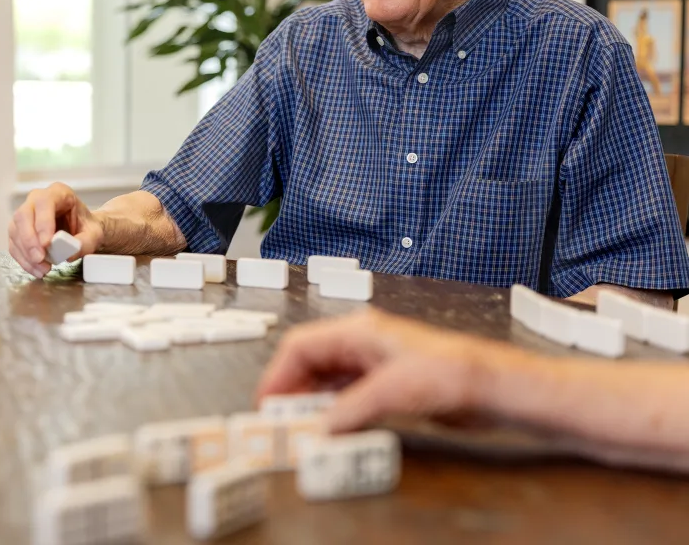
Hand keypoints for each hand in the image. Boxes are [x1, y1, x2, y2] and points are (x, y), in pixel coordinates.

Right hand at [8, 182, 102, 277]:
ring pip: (15, 231)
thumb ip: (86, 242)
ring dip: (26, 253)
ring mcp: (26, 214)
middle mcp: (37, 199)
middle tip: (39, 258)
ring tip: (43, 268)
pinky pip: (14, 244)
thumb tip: (70, 254)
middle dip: (29, 240)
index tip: (46, 243)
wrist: (82, 229)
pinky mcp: (19, 230)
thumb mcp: (95, 233)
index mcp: (58, 193)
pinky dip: (23, 259)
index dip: (43, 222)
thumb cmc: (86, 226)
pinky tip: (36, 269)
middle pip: (23, 215)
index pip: (44, 202)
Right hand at [257, 309, 500, 433]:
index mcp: (359, 331)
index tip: (267, 402)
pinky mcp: (386, 385)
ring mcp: (373, 365)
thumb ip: (350, 409)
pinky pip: (345, 397)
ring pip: (326, 382)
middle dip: (292, 391)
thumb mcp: (393, 391)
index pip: (301, 346)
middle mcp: (362, 344)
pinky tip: (330, 429)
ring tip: (300, 428)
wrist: (492, 387)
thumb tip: (319, 428)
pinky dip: (332, 412)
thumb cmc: (453, 371)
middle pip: (310, 363)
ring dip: (311, 404)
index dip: (279, 375)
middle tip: (280, 420)